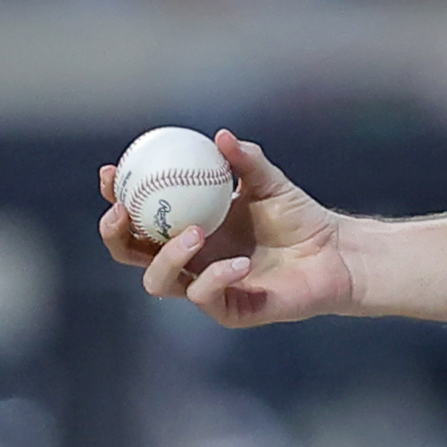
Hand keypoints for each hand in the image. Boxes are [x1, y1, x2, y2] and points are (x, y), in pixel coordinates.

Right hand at [99, 131, 355, 327]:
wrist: (333, 253)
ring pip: (158, 281)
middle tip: (123, 210)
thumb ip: (245, 160)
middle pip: (129, 253)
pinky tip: (238, 262)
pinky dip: (215, 277)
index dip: (116, 196)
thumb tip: (219, 136)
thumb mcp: (269, 180)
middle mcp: (187, 258)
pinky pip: (206, 296)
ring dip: (166, 257)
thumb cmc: (298, 216)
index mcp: (186, 225)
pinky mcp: (227, 310)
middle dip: (115, 234)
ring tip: (193, 233)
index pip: (137, 214)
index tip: (113, 173)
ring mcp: (203, 286)